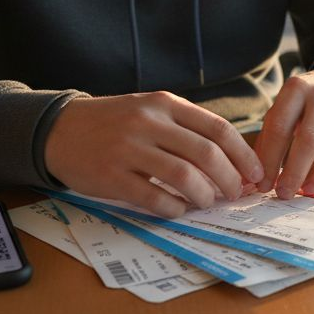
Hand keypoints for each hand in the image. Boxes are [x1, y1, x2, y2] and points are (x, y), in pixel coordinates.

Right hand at [43, 92, 262, 217]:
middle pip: (206, 154)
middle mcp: (148, 122)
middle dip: (229, 179)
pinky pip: (154, 198)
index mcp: (164, 104)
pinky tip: (178, 209)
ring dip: (204, 195)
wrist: (57, 130)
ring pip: (184, 176)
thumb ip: (185, 130)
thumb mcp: (150, 111)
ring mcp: (128, 149)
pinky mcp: (111, 176)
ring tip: (206, 202)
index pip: (217, 128)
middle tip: (235, 194)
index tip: (255, 173)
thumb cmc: (114, 124)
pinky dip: (174, 208)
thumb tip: (232, 162)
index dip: (243, 154)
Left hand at [255, 61, 313, 197]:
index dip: (270, 159)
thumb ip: (273, 132)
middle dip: (294, 171)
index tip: (264, 184)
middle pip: (309, 138)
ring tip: (309, 192)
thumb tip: (257, 174)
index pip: (279, 127)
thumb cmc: (312, 98)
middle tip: (284, 194)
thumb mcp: (290, 103)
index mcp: (297, 89)